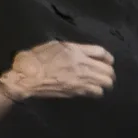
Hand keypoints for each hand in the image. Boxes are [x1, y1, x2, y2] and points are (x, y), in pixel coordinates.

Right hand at [0, 41, 114, 99]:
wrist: (27, 77)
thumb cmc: (34, 59)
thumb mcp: (51, 46)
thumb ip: (69, 49)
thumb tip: (78, 52)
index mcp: (75, 50)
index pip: (101, 52)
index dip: (107, 57)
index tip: (108, 61)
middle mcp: (82, 64)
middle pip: (108, 69)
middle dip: (109, 72)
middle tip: (106, 74)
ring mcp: (81, 79)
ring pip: (106, 82)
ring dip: (105, 83)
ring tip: (101, 84)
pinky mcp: (78, 91)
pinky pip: (97, 92)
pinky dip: (98, 91)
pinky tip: (92, 90)